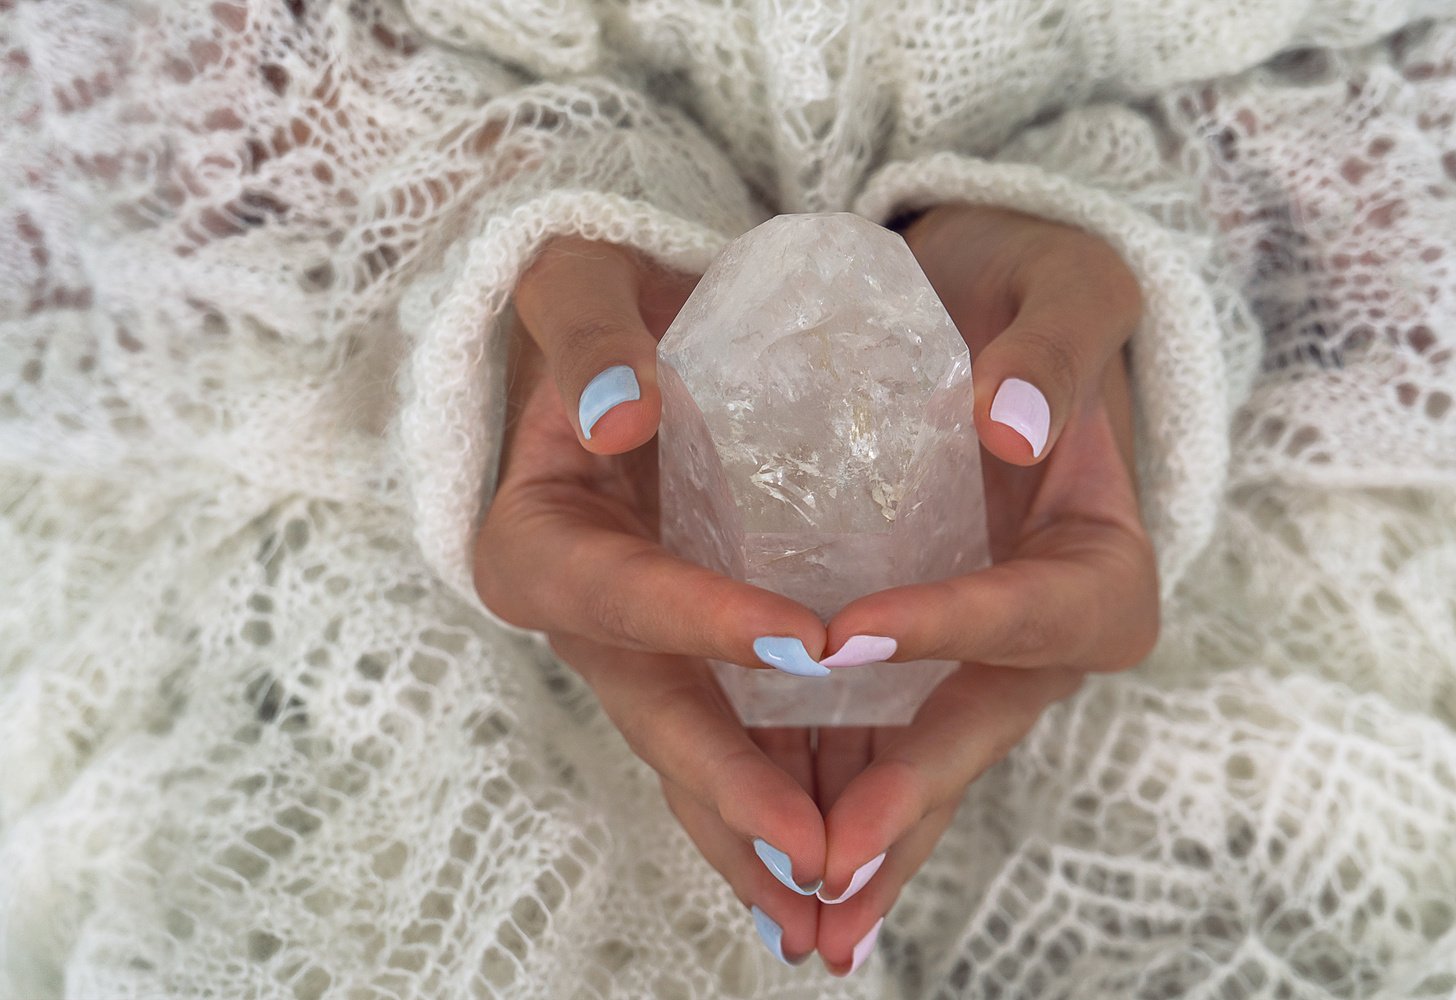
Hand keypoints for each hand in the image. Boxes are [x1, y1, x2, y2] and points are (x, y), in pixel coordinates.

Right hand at [472, 238, 834, 958]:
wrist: (622, 338)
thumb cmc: (595, 309)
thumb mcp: (576, 284)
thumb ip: (586, 333)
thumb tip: (620, 411)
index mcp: (536, 540)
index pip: (621, 593)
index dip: (703, 623)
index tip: (807, 643)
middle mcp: (582, 617)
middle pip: (657, 713)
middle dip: (735, 789)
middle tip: (816, 857)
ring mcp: (639, 650)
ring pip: (694, 759)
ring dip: (757, 838)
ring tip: (835, 910)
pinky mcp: (690, 659)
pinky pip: (734, 743)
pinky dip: (779, 801)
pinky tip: (841, 867)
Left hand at [806, 204, 1159, 972]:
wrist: (993, 309)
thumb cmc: (1039, 289)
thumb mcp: (1066, 285)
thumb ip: (1055, 350)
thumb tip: (1013, 428)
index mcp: (1103, 558)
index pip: (1034, 609)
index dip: (953, 628)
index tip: (848, 637)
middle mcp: (1047, 632)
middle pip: (980, 725)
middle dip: (906, 797)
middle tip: (829, 861)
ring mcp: (981, 660)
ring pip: (925, 762)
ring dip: (863, 841)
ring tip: (794, 908)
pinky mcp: (922, 662)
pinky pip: (879, 743)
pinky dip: (831, 799)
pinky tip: (769, 855)